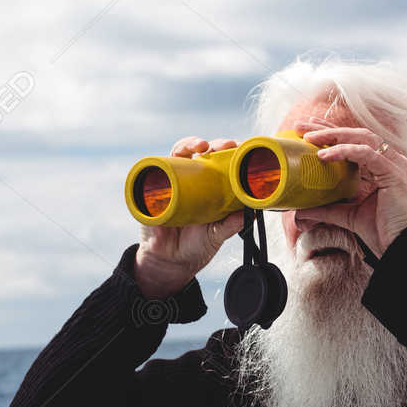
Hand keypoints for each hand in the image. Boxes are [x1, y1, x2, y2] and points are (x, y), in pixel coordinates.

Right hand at [132, 137, 244, 298]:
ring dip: (189, 144)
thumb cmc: (197, 245)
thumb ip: (232, 224)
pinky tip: (171, 160)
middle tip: (225, 146)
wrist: (169, 262)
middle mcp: (192, 178)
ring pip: (179, 153)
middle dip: (215, 144)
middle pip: (202, 151)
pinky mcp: (153, 189)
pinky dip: (160, 161)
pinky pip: (154, 170)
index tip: (242, 150)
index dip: (231, 153)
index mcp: (211, 186)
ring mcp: (172, 180)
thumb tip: (253, 211)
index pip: (222, 162)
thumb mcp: (217, 234)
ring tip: (201, 145)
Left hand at [296, 127, 406, 255]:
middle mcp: (390, 160)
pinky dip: (345, 151)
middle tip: (300, 127)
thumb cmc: (386, 232)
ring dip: (334, 135)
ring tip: (309, 138)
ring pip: (362, 138)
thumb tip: (300, 211)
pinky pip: (367, 154)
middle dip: (327, 129)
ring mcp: (394, 164)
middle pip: (356, 134)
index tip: (305, 134)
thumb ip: (328, 209)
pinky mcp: (394, 172)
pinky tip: (325, 155)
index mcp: (382, 167)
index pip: (354, 143)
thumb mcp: (350, 216)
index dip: (331, 135)